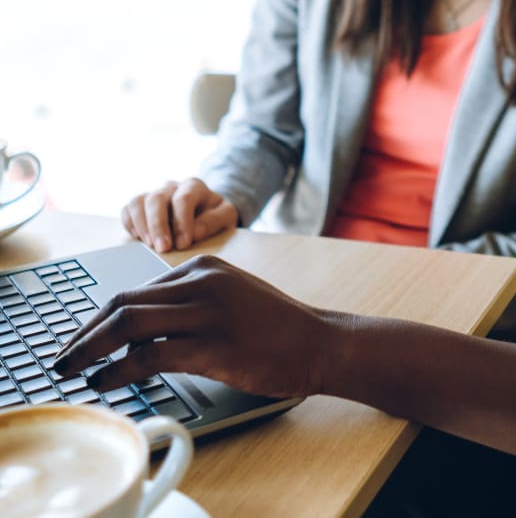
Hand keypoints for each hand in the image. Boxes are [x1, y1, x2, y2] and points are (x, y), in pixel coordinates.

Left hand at [53, 256, 333, 399]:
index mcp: (204, 266)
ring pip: (129, 323)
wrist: (318, 342)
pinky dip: (118, 370)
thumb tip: (135, 333)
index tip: (80, 342)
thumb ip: (187, 304)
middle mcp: (203, 281)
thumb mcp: (229, 298)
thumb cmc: (275, 327)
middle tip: (64, 359)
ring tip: (73, 371)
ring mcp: (209, 310)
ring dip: (90, 350)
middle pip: (123, 302)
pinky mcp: (214, 344)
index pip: (134, 290)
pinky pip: (150, 355)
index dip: (98, 320)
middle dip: (84, 333)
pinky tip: (106, 382)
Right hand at [121, 178, 237, 252]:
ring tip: (149, 246)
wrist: (206, 213)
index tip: (183, 244)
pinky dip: (130, 225)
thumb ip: (214, 221)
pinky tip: (140, 240)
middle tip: (162, 249)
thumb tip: (195, 232)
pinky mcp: (140, 206)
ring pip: (138, 202)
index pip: (184, 198)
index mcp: (194, 186)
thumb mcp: (226, 217)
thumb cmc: (215, 216)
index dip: (182, 222)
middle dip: (158, 226)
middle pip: (157, 199)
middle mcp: (171, 187)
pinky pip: (127, 210)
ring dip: (141, 225)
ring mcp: (154, 195)